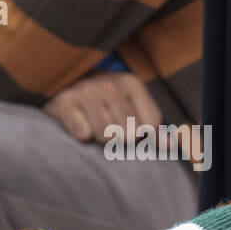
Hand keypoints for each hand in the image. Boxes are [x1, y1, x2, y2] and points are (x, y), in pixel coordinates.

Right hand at [43, 71, 160, 142]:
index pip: (150, 126)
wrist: (61, 83)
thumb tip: (169, 146)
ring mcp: (85, 91)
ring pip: (106, 137)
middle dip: (119, 137)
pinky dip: (81, 134)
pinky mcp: (64, 102)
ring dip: (100, 137)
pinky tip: (78, 121)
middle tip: (107, 123)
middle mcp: (109, 84)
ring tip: (93, 121)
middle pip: (129, 135)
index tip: (129, 124)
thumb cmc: (103, 101)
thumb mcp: (132, 106)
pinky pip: (83, 134)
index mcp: (131, 83)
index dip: (142, 134)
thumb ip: (153, 127)